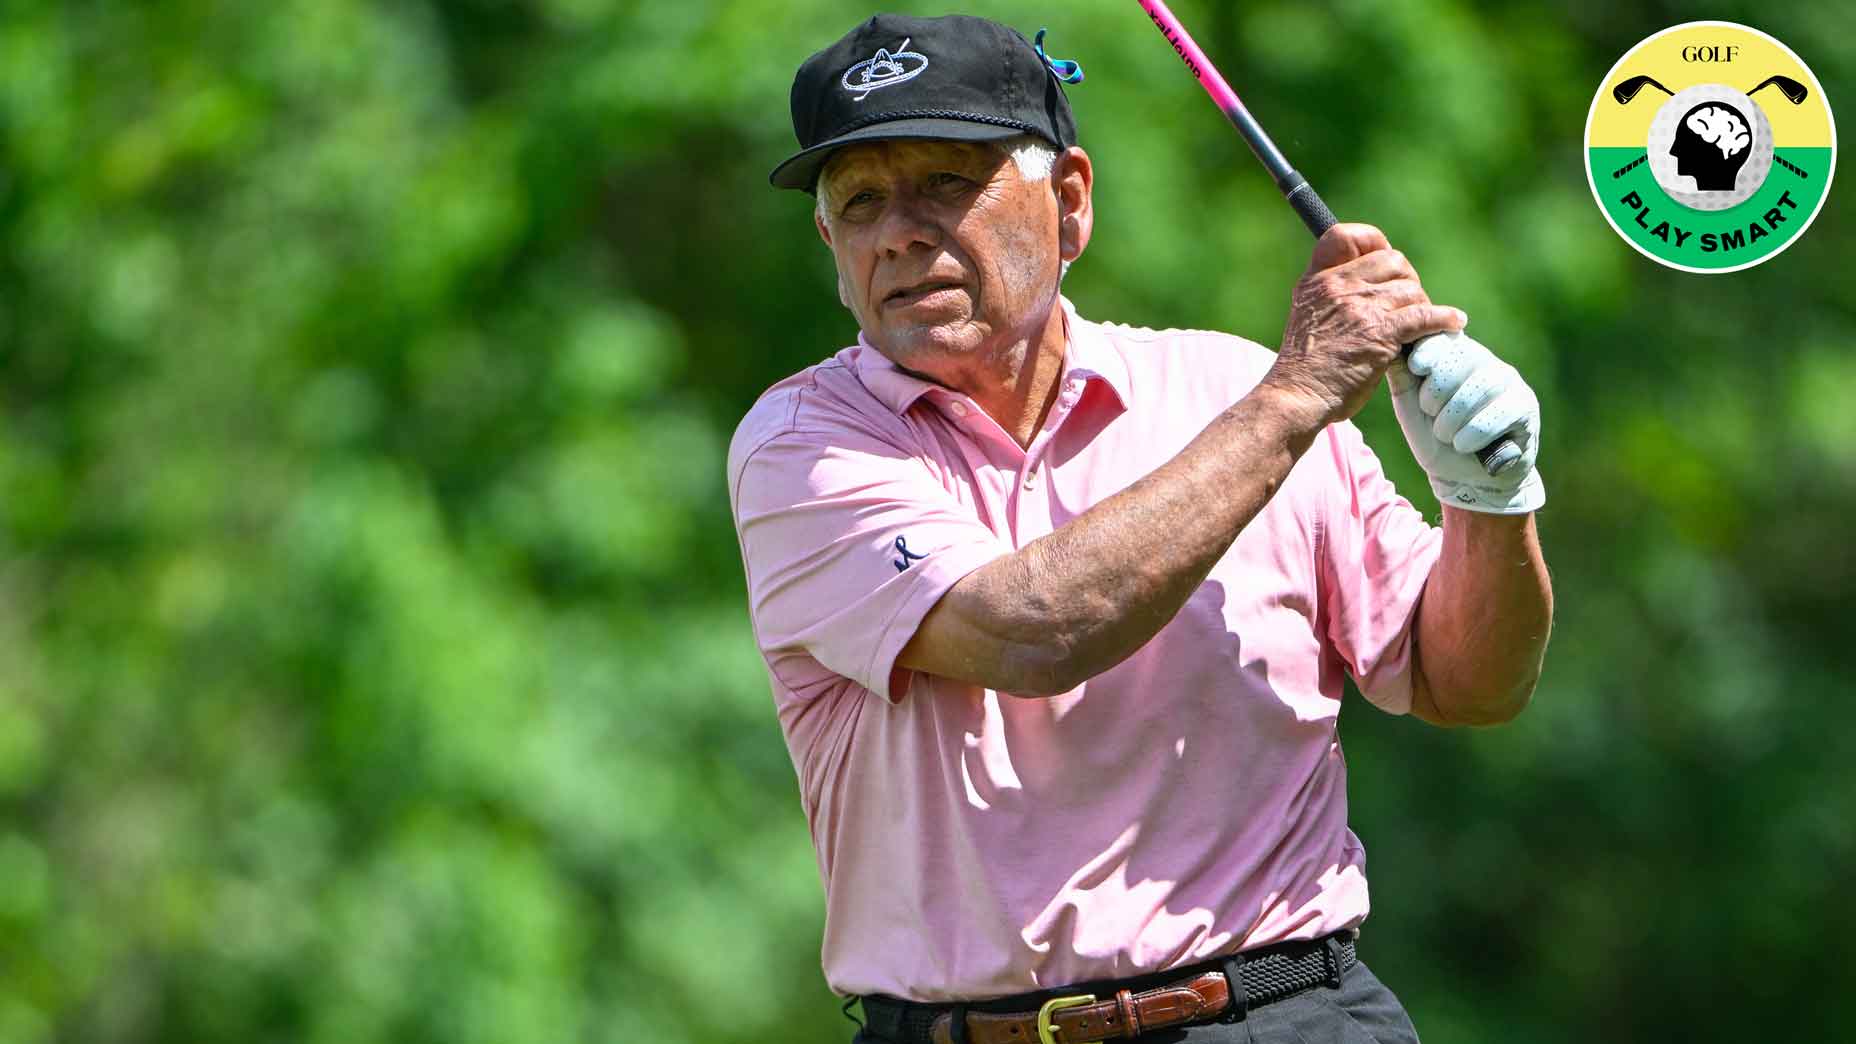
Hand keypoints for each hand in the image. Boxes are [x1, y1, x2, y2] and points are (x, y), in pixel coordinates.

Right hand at [1263, 223, 1465, 427]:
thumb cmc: (1305, 366)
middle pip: (1392, 260)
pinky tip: (1453, 323)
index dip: (1373, 241)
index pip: (1345, 235)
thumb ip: (1332, 295)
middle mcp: (1338, 286)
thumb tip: (1371, 286)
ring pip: (1411, 289)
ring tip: (1421, 324)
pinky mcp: (1381, 332)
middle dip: (1407, 279)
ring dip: (1423, 305)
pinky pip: (1425, 315)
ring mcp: (1360, 307)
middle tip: (1407, 303)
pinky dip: (1444, 319)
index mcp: (1318, 279)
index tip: (1383, 259)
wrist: (1297, 396)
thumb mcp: (1307, 315)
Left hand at [1388, 331, 1545, 513]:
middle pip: (1461, 359)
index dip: (1431, 349)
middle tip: (1431, 414)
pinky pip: (1497, 414)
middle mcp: (1486, 363)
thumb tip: (1393, 348)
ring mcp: (1509, 382)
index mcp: (1457, 357)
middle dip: (1436, 392)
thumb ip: (1403, 379)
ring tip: (1447, 436)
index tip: (1417, 366)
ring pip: (1479, 388)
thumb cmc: (1438, 439)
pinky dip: (1473, 435)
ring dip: (1453, 419)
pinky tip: (1466, 445)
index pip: (1446, 339)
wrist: (1466, 479)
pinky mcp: (1525, 406)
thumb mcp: (1412, 410)